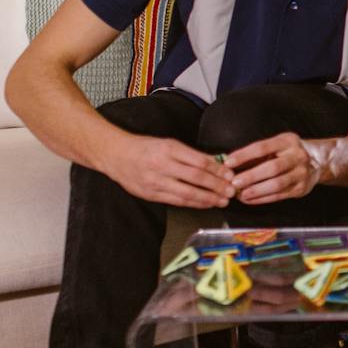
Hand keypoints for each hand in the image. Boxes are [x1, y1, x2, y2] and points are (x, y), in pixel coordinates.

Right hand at [104, 135, 232, 208]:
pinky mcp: (150, 194)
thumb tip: (216, 164)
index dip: (217, 170)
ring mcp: (155, 181)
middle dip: (216, 186)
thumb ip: (190, 155)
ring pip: (187, 193)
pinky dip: (193, 203)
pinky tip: (205, 204)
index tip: (230, 174)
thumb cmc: (145, 147)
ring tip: (222, 200)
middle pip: (196, 178)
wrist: (116, 155)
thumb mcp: (168, 143)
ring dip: (208, 198)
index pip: (199, 161)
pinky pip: (176, 201)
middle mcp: (162, 165)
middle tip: (231, 191)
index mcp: (169, 149)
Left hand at [225, 133, 321, 204]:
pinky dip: (263, 199)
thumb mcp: (276, 145)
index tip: (229, 162)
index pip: (262, 148)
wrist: (317, 161)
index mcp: (287, 141)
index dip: (244, 155)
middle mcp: (297, 156)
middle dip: (251, 176)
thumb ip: (256, 154)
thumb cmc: (289, 153)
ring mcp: (301, 173)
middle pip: (272, 168)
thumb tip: (231, 164)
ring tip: (241, 194)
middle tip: (234, 182)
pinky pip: (279, 195)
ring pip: (277, 184)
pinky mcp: (301, 188)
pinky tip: (250, 199)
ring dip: (256, 190)